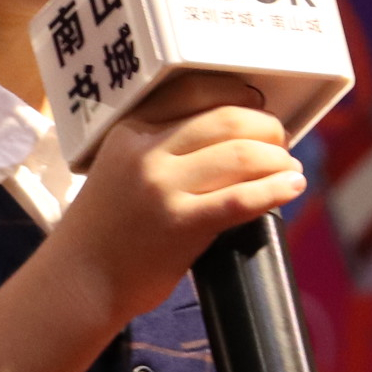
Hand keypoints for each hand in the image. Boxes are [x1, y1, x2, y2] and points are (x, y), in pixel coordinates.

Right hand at [52, 73, 303, 328]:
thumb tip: (229, 133)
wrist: (79, 280)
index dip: (237, 93)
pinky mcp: (180, 225)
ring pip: (240, 155)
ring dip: (277, 159)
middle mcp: (146, 152)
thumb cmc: (106, 227)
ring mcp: (163, 189)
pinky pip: (241, 199)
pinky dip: (275, 190)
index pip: (194, 91)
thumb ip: (161, 145)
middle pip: (226, 119)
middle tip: (280, 141)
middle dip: (266, 127)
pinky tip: (292, 188)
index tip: (258, 103)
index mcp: (131, 130)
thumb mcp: (120, 167)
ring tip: (289, 168)